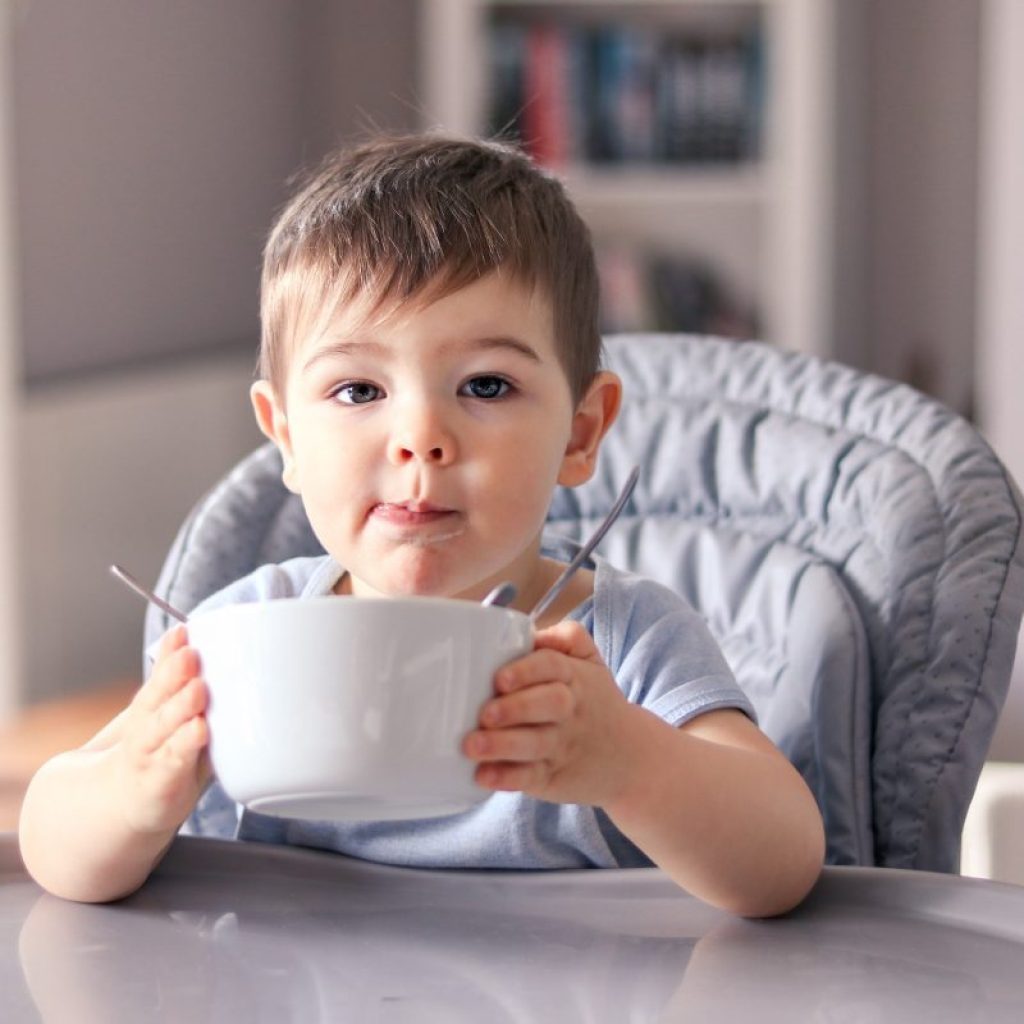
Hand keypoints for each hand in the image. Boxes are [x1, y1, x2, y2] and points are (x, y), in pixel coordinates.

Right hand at [113, 625, 212, 833]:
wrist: (128, 801)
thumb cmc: (159, 749)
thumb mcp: (164, 711)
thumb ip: (174, 677)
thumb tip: (191, 629)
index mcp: (152, 706)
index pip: (159, 674)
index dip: (169, 654)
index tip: (183, 632)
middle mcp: (147, 727)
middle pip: (158, 698)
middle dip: (173, 675)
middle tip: (191, 654)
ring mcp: (152, 755)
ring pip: (163, 728)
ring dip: (180, 708)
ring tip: (198, 689)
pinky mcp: (162, 782)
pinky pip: (174, 762)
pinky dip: (185, 746)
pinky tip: (199, 731)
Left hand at [463, 620, 640, 806]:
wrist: (630, 757)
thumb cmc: (594, 700)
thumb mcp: (591, 661)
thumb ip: (566, 637)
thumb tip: (530, 632)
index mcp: (575, 676)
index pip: (552, 666)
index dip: (525, 671)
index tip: (500, 679)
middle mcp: (569, 710)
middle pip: (547, 704)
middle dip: (515, 708)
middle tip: (486, 714)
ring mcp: (561, 746)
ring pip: (534, 743)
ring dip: (502, 745)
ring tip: (472, 745)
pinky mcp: (552, 777)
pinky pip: (530, 778)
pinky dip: (506, 778)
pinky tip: (482, 776)